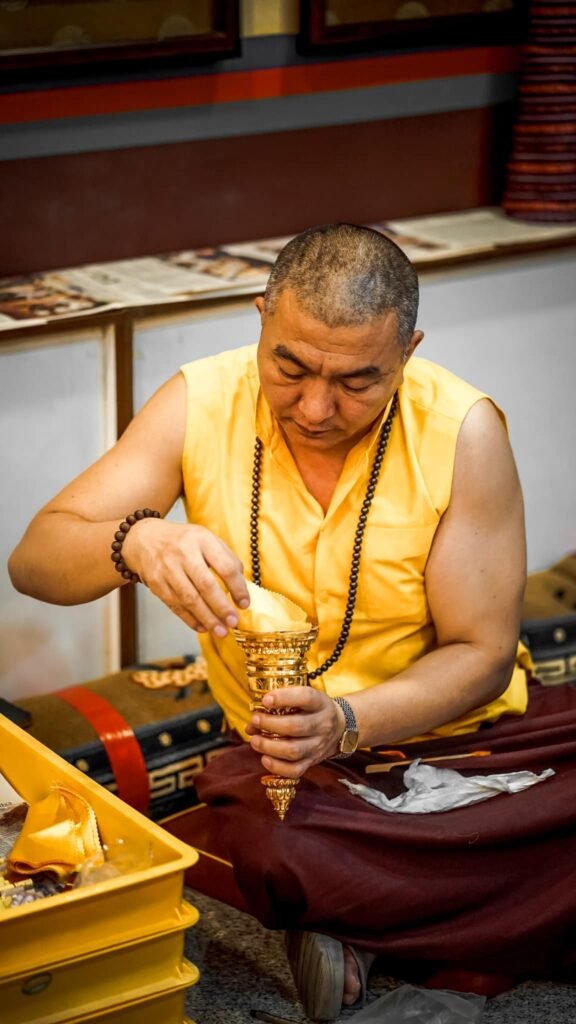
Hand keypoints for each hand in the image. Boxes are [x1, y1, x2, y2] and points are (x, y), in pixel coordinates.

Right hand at [122, 519, 248, 635]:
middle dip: (221, 607)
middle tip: (233, 622)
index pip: (225, 566)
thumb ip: (226, 559)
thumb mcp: (207, 539)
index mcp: (203, 539)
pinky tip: (202, 628)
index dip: (238, 588)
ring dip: (207, 618)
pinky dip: (190, 619)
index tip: (245, 604)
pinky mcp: (156, 584)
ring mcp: (168, 569)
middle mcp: (184, 553)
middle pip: (206, 585)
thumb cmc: (184, 542)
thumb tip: (241, 587)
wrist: (144, 539)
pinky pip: (175, 605)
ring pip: (190, 599)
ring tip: (221, 631)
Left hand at [246, 686, 344, 778]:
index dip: (284, 698)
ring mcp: (318, 746)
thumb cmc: (313, 710)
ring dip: (269, 747)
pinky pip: (295, 770)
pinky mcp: (313, 762)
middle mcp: (322, 724)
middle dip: (270, 724)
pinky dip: (277, 767)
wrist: (339, 728)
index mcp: (320, 703)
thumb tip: (251, 723)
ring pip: (294, 750)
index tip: (266, 700)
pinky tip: (265, 758)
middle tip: (255, 720)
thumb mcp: (303, 699)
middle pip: (296, 726)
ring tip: (255, 740)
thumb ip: (280, 705)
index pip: (306, 697)